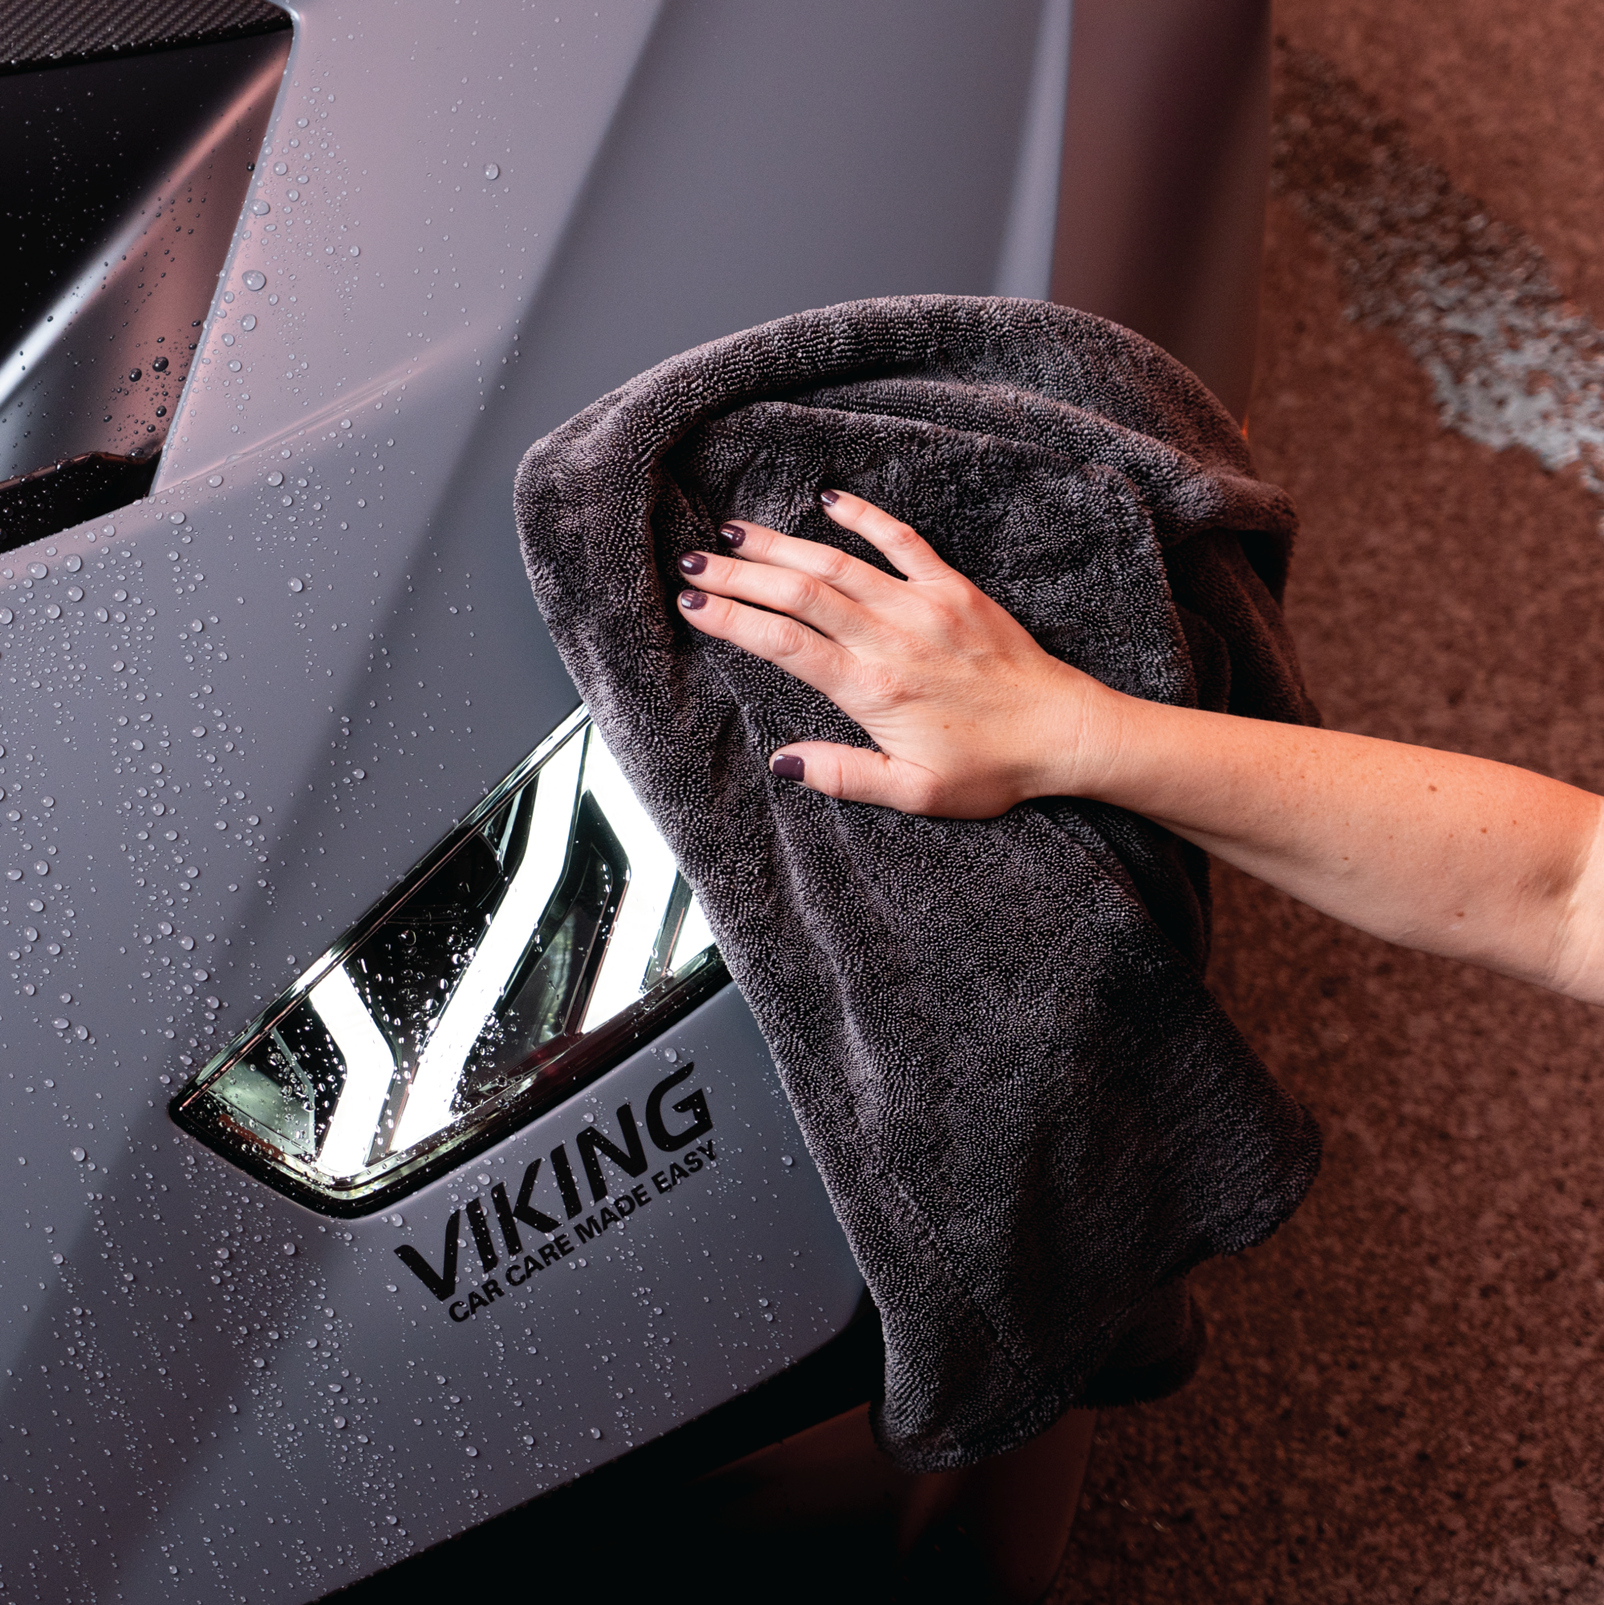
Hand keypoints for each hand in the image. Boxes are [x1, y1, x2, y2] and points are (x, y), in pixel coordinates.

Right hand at [674, 490, 1118, 817]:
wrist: (1065, 733)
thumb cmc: (991, 770)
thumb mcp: (915, 793)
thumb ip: (845, 775)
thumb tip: (783, 762)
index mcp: (874, 689)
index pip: (784, 644)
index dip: (732, 619)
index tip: (691, 603)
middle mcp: (891, 638)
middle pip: (799, 593)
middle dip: (739, 575)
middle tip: (691, 561)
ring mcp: (923, 605)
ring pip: (838, 562)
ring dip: (781, 544)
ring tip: (733, 532)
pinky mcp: (955, 588)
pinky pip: (902, 540)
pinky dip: (863, 517)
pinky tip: (828, 501)